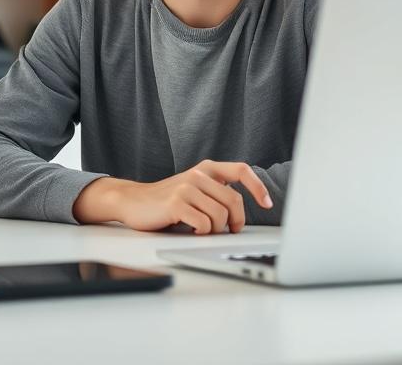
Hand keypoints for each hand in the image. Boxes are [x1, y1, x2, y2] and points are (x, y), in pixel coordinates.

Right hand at [73, 160, 272, 233]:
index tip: (267, 203)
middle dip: (236, 221)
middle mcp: (198, 174)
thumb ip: (215, 192)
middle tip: (230, 230)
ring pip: (220, 215)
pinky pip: (203, 224)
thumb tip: (241, 214)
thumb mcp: (194, 189)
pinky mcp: (176, 203)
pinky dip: (202, 232)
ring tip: (204, 230)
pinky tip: (192, 231)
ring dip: (216, 230)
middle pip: (234, 200)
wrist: (133, 201)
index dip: (257, 187)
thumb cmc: (167, 201)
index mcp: (206, 169)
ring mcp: (186, 187)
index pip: (241, 170)